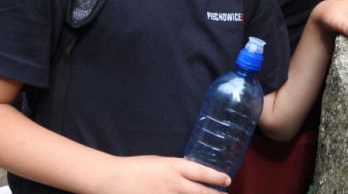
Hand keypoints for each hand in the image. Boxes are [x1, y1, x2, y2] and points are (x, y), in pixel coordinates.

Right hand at [105, 156, 230, 193]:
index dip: (216, 178)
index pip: (202, 172)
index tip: (227, 181)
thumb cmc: (137, 168)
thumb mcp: (161, 163)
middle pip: (200, 192)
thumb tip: (192, 177)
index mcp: (174, 167)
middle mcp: (173, 183)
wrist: (112, 179)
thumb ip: (177, 170)